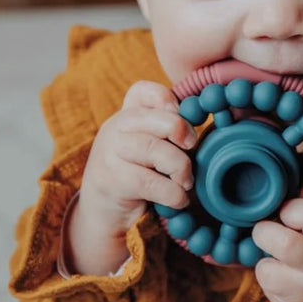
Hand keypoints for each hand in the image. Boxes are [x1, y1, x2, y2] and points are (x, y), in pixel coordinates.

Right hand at [65, 80, 196, 274]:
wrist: (101, 210)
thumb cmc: (137, 172)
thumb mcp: (148, 145)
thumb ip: (166, 131)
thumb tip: (201, 121)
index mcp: (127, 115)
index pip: (141, 91)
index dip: (165, 98)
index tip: (181, 114)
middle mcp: (115, 128)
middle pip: (153, 118)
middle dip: (181, 131)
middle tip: (192, 147)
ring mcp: (109, 153)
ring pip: (154, 150)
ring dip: (180, 167)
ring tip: (186, 181)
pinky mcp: (111, 181)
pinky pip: (150, 182)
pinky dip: (172, 193)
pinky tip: (179, 200)